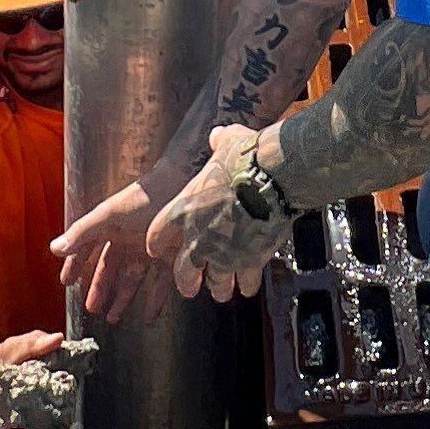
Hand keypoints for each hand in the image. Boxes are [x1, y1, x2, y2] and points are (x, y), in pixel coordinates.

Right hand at [53, 169, 183, 323]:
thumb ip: (82, 233)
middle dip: (100, 288)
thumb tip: (54, 249)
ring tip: (112, 318)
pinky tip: (149, 317)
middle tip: (91, 308)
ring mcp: (149, 249)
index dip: (76, 264)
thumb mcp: (108, 215)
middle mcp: (128, 239)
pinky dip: (154, 302)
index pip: (87, 248)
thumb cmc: (143, 199)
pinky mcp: (170, 258)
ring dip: (122, 299)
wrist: (182, 187)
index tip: (66, 282)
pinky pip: (160, 284)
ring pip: (132, 279)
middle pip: (110, 268)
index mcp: (111, 227)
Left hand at [146, 127, 294, 301]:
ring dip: (218, 288)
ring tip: (223, 292)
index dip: (157, 243)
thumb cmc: (247, 158)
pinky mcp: (249, 262)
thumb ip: (219, 143)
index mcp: (184, 209)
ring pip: (215, 283)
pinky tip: (250, 287)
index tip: (155, 250)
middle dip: (186, 281)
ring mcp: (223, 254)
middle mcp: (198, 237)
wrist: (274, 178)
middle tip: (190, 288)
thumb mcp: (227, 143)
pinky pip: (245, 282)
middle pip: (183, 271)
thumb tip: (218, 136)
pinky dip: (247, 285)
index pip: (158, 234)